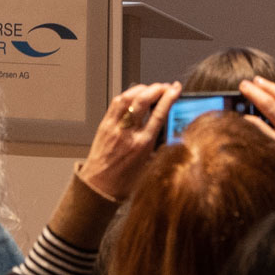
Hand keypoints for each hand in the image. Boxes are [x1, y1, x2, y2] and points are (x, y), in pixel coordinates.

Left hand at [78, 82, 178, 200]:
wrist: (99, 187)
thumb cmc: (123, 182)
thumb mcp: (149, 165)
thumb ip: (158, 145)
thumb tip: (167, 128)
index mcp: (142, 145)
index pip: (159, 114)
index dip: (169, 98)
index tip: (175, 89)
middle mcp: (128, 133)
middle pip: (143, 101)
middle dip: (156, 89)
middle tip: (165, 86)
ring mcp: (114, 127)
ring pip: (128, 97)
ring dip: (142, 89)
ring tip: (151, 88)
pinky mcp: (104, 125)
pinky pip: (116, 103)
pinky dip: (127, 95)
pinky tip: (134, 95)